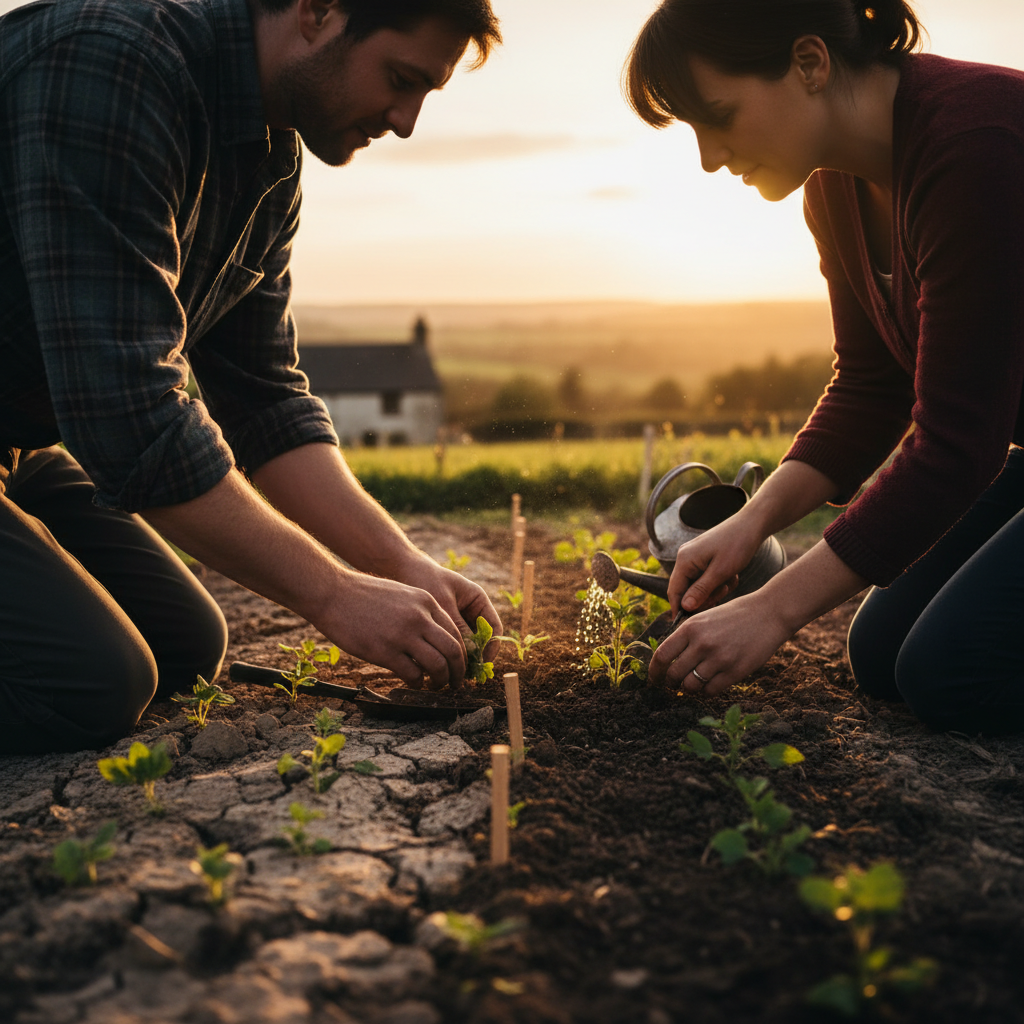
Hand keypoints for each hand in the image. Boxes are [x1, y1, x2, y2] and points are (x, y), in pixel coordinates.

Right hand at [319, 572, 470, 689]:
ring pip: (438, 665)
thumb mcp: (401, 594)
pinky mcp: (385, 651)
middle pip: (454, 650)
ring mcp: (403, 634)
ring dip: (441, 680)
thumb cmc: (363, 594)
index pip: (456, 632)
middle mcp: (420, 617)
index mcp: (426, 602)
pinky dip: (417, 682)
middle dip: (459, 671)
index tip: (459, 665)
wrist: (332, 593)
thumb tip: (433, 635)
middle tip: (456, 683)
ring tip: (437, 686)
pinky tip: (413, 683)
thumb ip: (420, 611)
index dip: (462, 653)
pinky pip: (413, 673)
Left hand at [392, 555, 503, 682]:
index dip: (490, 648)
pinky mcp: (444, 625)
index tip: (480, 664)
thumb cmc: (425, 579)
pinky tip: (438, 663)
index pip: (494, 629)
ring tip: (450, 671)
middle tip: (464, 675)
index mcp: (478, 600)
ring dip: (461, 658)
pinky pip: (452, 642)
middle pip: (482, 640)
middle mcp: (472, 610)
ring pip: (467, 644)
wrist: (402, 568)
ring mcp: (459, 618)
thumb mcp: (443, 603)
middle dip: (475, 657)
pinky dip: (448, 652)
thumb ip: (457, 627)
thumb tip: (469, 655)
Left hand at [648, 591, 791, 694]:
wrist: (768, 613)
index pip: (662, 656)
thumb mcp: (704, 618)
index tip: (653, 679)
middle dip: (670, 684)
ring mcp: (719, 658)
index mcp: (690, 628)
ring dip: (689, 689)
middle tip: (673, 685)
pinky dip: (706, 691)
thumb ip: (686, 636)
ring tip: (692, 685)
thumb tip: (667, 660)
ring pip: (691, 686)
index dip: (654, 672)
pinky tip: (709, 685)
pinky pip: (711, 691)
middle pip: (673, 674)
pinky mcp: (735, 671)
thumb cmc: (733, 616)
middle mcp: (702, 643)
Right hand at [668, 513, 763, 615]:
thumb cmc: (737, 545)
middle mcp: (685, 557)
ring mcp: (694, 557)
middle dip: (705, 596)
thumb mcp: (721, 572)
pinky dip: (719, 581)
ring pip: (699, 585)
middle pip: (686, 590)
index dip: (679, 609)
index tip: (689, 623)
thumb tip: (684, 607)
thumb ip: (701, 591)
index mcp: (685, 560)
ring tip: (730, 581)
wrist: (752, 525)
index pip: (674, 591)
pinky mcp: (704, 558)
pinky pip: (706, 578)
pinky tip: (731, 575)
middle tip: (723, 592)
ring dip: (715, 588)